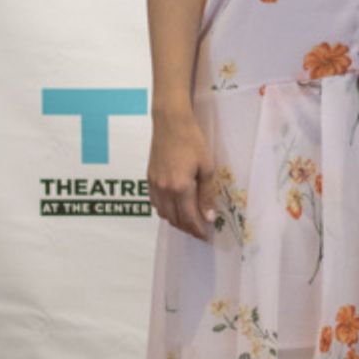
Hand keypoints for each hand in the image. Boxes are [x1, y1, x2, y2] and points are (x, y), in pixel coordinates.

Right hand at [148, 113, 216, 240]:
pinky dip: (165, 210)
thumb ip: (207, 194)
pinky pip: (155, 203)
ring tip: (189, 221)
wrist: (170, 122)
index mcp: (180, 187)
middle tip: (200, 231)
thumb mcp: (207, 167)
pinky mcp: (149, 178)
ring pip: (163, 213)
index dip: (198, 230)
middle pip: (175, 219)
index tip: (206, 236)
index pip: (189, 218)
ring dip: (176, 221)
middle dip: (188, 228)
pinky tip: (175, 207)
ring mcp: (154, 185)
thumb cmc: (192, 141)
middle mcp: (164, 190)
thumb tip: (208, 216)